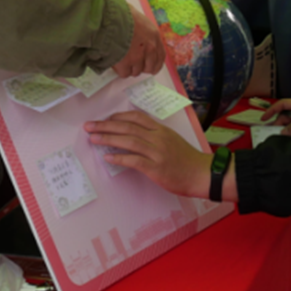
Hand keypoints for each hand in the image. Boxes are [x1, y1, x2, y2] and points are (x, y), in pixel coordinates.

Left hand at [83, 111, 206, 197]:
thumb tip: (135, 135)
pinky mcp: (155, 168)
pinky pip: (134, 160)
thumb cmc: (187, 159)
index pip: (136, 118)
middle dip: (106, 125)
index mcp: (161, 130)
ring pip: (129, 141)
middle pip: (128, 127)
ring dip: (108, 139)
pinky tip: (108, 157)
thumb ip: (155, 136)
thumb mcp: (172, 141)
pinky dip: (120, 158)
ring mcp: (157, 152)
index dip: (118, 117)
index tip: (105, 119)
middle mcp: (158, 138)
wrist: (201, 174)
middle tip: (89, 126)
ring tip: (93, 138)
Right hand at [111, 16, 166, 79]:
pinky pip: (125, 73)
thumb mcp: (140, 21)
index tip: (151, 68)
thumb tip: (141, 42)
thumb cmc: (122, 15)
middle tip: (133, 64)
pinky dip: (120, 70)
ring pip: (136, 72)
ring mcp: (138, 57)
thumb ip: (144, 34)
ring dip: (129, 68)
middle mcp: (150, 48)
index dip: (155, 65)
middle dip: (141, 67)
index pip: (160, 57)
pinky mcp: (125, 63)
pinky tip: (116, 62)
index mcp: (154, 36)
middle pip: (149, 67)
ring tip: (121, 59)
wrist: (110, 17)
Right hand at [259, 96, 290, 135]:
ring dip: (285, 130)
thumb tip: (284, 132)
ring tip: (279, 137)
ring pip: (290, 123)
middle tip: (271, 132)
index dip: (272, 109)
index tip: (264, 117)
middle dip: (278, 122)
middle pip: (286, 114)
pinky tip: (289, 140)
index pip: (284, 103)